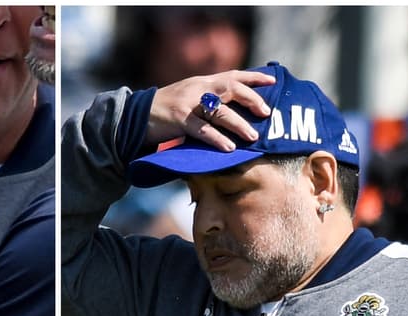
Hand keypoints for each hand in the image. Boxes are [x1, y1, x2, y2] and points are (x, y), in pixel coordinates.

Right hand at [146, 69, 275, 150]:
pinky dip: (217, 139)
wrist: (135, 116)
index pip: (233, 75)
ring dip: (239, 124)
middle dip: (251, 99)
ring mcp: (188, 104)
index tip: (273, 81)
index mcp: (202, 82)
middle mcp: (197, 88)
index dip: (254, 77)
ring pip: (219, 111)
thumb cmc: (165, 110)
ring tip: (253, 137)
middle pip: (231, 88)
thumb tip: (234, 109)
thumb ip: (208, 98)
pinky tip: (229, 148)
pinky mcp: (178, 120)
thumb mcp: (188, 96)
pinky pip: (202, 130)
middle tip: (266, 113)